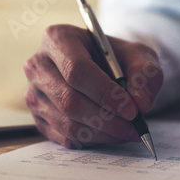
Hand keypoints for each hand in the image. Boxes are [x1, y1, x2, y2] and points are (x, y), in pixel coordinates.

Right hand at [23, 24, 163, 148]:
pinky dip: (93, 140)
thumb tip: (141, 103)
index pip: (77, 70)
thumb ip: (145, 74)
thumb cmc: (116, 57)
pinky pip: (65, 137)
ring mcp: (34, 93)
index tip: (131, 109)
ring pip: (67, 123)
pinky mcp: (38, 117)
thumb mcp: (138, 55)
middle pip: (69, 100)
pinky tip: (111, 134)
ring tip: (128, 131)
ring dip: (103, 133)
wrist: (102, 66)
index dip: (105, 93)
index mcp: (58, 38)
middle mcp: (38, 65)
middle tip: (134, 127)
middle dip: (107, 119)